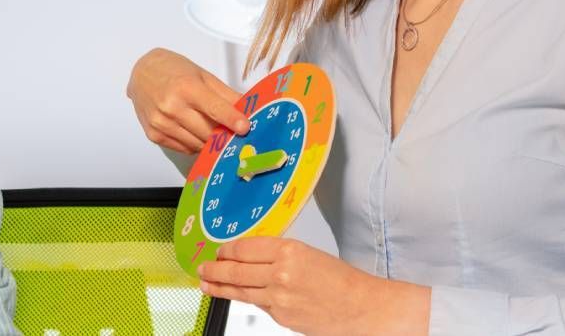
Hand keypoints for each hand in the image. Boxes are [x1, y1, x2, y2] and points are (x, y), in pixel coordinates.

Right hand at [126, 48, 249, 154]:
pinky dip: (194, 144)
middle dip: (224, 134)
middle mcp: (171, 107)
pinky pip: (184, 149)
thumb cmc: (174, 70)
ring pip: (196, 144)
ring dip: (210, 142)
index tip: (246, 128)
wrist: (141, 73)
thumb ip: (225, 94)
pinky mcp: (154, 135)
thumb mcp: (202, 75)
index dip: (232, 120)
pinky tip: (194, 132)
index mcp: (186, 88)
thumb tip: (248, 110)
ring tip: (214, 132)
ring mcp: (161, 123)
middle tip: (233, 133)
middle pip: (207, 131)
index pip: (215, 109)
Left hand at [199, 237, 429, 335]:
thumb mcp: (308, 254)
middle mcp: (280, 273)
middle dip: (214, 269)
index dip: (227, 250)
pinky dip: (246, 299)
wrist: (362, 308)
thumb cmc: (341, 280)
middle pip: (235, 269)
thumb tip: (249, 257)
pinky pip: (258, 305)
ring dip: (219, 286)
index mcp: (288, 250)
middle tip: (202, 267)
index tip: (219, 250)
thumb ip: (278, 254)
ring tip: (205, 283)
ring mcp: (279, 298)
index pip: (244, 247)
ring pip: (240, 290)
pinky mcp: (281, 317)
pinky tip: (236, 296)